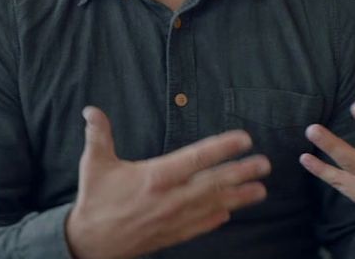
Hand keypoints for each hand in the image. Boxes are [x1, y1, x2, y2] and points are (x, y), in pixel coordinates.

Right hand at [66, 106, 271, 258]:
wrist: (89, 243)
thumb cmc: (95, 200)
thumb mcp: (95, 164)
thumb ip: (98, 134)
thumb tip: (91, 110)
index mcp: (156, 176)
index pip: (196, 158)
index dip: (222, 147)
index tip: (243, 139)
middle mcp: (170, 198)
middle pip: (213, 182)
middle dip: (242, 172)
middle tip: (265, 164)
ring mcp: (174, 219)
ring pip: (213, 206)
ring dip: (239, 197)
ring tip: (261, 190)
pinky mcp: (172, 235)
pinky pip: (201, 226)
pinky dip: (217, 219)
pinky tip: (230, 213)